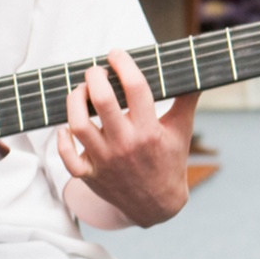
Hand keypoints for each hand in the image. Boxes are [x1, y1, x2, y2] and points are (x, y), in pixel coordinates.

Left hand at [57, 50, 198, 227]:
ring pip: (79, 125)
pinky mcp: (91, 174)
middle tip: (96, 71)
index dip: (124, 65)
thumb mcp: (182, 131)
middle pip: (103, 102)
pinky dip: (62, 141)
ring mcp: (106, 160)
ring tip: (80, 91)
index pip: (137, 89)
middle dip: (95, 78)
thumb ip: (187, 100)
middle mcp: (126, 144)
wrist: (157, 204)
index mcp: (149, 130)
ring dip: (74, 102)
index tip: (116, 54)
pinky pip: (68, 158)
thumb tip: (197, 73)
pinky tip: (66, 127)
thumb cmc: (169, 161)